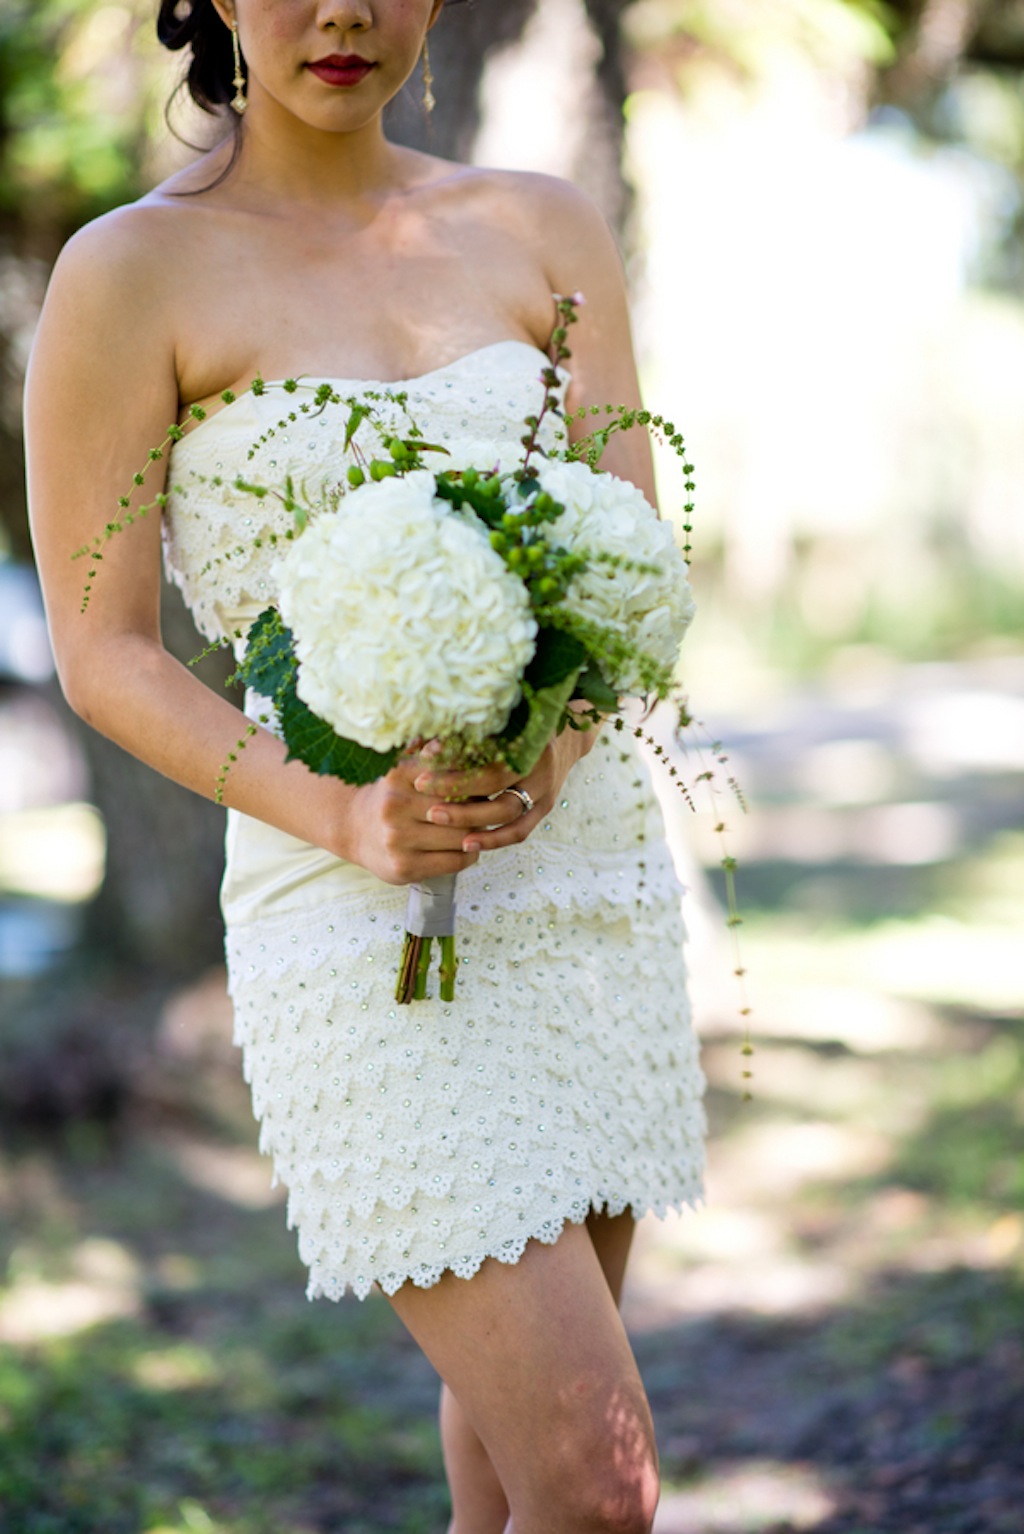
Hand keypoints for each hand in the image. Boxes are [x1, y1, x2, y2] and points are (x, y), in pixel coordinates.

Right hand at [342, 750, 484, 886]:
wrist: (352, 828)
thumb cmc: (391, 795)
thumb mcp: (404, 769)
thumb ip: (430, 754)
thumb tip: (456, 744)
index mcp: (398, 775)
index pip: (454, 776)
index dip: (474, 781)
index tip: (480, 785)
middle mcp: (395, 805)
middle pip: (461, 807)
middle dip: (478, 809)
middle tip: (485, 808)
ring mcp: (397, 839)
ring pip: (461, 837)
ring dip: (477, 834)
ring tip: (477, 828)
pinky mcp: (403, 867)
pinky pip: (454, 861)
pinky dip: (468, 854)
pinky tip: (466, 847)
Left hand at [410, 714, 599, 859]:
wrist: (566, 740)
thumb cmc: (523, 726)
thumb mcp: (500, 721)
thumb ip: (466, 731)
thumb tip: (421, 743)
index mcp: (527, 736)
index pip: (486, 747)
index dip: (455, 756)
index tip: (424, 759)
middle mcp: (539, 764)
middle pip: (495, 782)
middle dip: (456, 788)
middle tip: (421, 788)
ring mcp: (545, 789)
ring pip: (507, 811)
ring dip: (470, 818)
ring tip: (437, 819)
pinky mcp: (545, 808)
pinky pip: (520, 831)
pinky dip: (494, 840)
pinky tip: (468, 844)